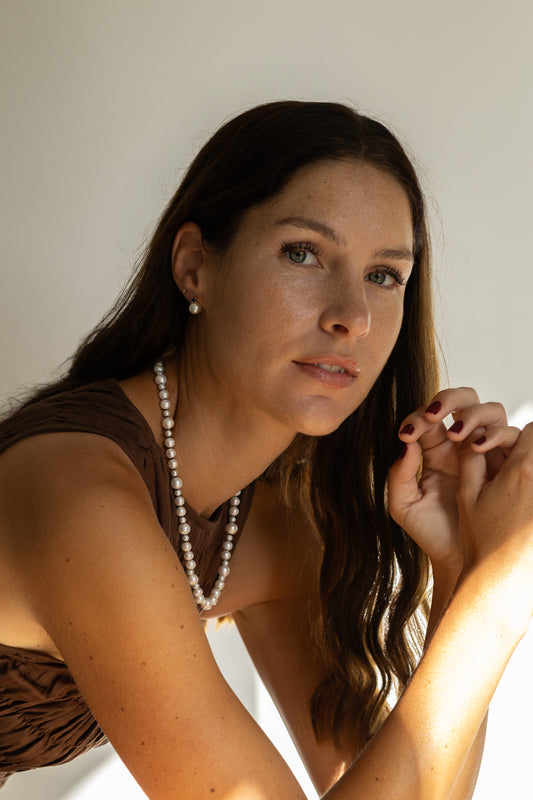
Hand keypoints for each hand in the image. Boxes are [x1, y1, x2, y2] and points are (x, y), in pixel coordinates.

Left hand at [388, 388, 518, 574]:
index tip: (407, 434)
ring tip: (458, 433)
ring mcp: (487, 453)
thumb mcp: (403, 505)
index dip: (418, 417)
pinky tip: (477, 447)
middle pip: (464, 402)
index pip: (430, 417)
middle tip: (435, 415)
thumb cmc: (430, 534)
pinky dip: (496, 433)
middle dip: (450, 398)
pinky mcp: (507, 465)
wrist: (458, 561)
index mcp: (435, 450)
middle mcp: (463, 445)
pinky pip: (511, 437)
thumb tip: (408, 441)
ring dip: (474, 413)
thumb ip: (399, 473)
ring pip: (490, 411)